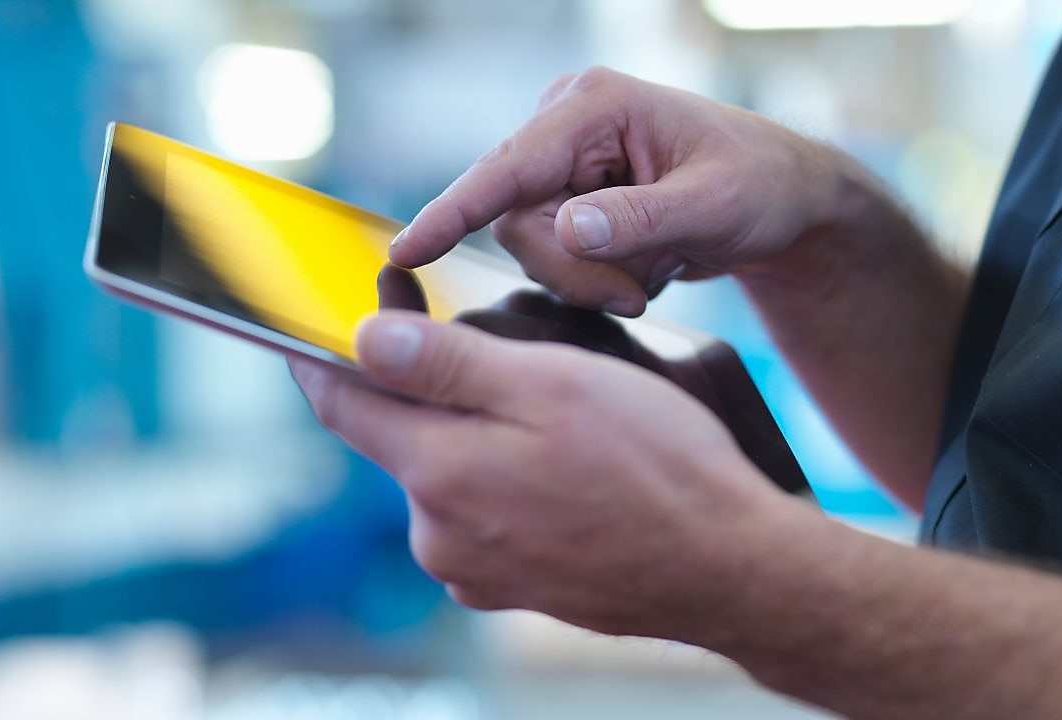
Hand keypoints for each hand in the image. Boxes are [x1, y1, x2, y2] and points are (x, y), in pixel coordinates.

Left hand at [289, 311, 789, 638]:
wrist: (726, 567)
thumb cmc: (653, 466)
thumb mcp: (551, 385)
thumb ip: (445, 364)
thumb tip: (362, 339)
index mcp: (437, 473)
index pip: (341, 402)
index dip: (335, 345)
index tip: (362, 300)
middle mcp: (437, 533)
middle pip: (404, 434)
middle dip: (439, 383)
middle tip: (514, 350)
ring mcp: (474, 568)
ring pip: (451, 471)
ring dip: (481, 432)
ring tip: (561, 415)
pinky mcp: (511, 586)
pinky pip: (485, 512)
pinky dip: (507, 476)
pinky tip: (568, 467)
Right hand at [389, 67, 843, 316]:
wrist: (783, 203)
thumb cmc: (760, 187)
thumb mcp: (713, 205)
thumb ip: (639, 219)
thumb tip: (567, 230)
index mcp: (594, 104)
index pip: (509, 165)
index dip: (454, 210)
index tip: (407, 250)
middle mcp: (567, 129)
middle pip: (517, 221)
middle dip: (574, 271)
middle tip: (637, 292)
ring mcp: (565, 167)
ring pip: (532, 247)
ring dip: (591, 279)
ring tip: (655, 269)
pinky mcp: (569, 201)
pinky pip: (554, 258)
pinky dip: (598, 278)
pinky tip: (645, 264)